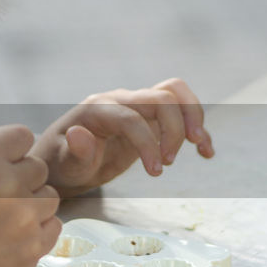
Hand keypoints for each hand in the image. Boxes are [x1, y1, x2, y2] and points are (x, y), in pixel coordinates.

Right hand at [0, 125, 60, 266]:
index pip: (22, 136)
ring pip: (50, 196)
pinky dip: (40, 228)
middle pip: (39, 167)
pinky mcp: (34, 246)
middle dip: (23, 176)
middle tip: (4, 191)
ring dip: (34, 202)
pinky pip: (54, 226)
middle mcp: (11, 185)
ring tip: (12, 214)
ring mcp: (26, 217)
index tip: (4, 159)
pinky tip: (19, 232)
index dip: (12, 147)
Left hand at [31, 78, 214, 197]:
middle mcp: (120, 100)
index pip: (131, 117)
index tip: (155, 172)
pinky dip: (197, 127)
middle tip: (170, 161)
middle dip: (174, 127)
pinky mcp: (149, 119)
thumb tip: (78, 135)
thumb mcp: (63, 164)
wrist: (63, 161)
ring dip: (193, 116)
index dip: (147, 143)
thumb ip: (74, 152)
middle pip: (160, 98)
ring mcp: (136, 106)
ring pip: (174, 94)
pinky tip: (206, 153)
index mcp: (97, 109)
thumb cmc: (60, 163)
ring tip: (200, 146)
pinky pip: (179, 110)